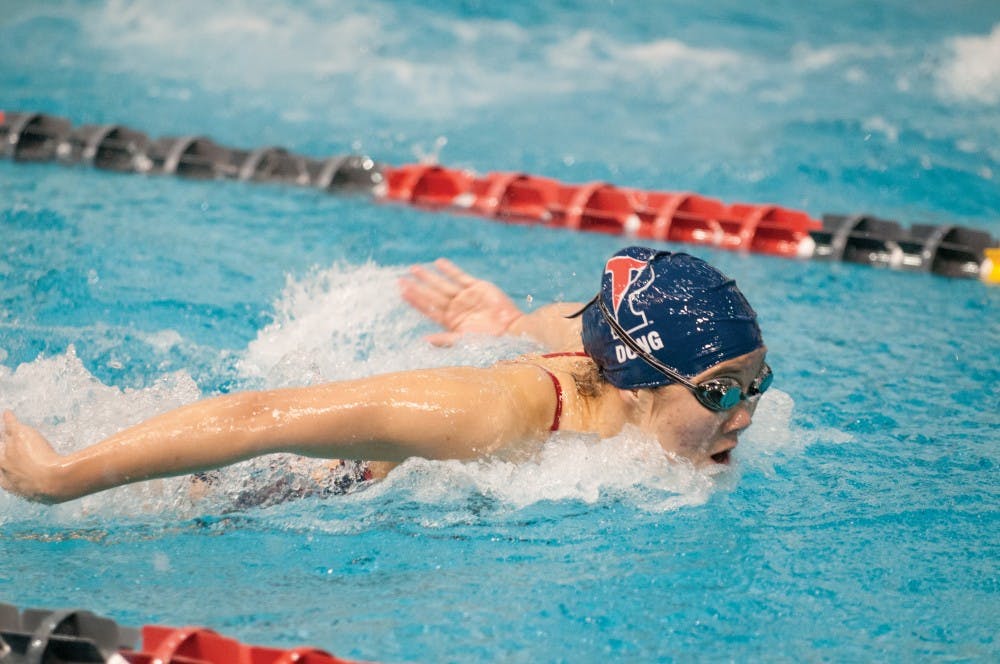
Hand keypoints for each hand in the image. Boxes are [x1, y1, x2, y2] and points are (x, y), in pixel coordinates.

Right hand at [0, 411, 63, 502]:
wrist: (53, 481)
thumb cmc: (52, 490)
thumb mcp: (43, 495)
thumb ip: (41, 491)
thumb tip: (51, 494)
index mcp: (6, 482)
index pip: (0, 471)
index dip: (2, 465)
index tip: (3, 463)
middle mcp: (3, 465)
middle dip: (0, 449)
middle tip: (1, 446)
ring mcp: (9, 449)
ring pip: (4, 439)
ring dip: (5, 434)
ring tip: (5, 430)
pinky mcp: (18, 436)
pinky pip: (11, 425)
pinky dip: (10, 419)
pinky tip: (8, 414)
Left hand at [399, 258, 523, 345]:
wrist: (511, 330)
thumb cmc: (488, 340)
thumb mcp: (464, 341)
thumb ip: (444, 340)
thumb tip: (423, 340)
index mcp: (451, 321)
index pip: (428, 308)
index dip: (415, 300)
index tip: (402, 292)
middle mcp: (456, 307)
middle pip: (432, 295)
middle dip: (417, 286)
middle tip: (401, 279)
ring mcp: (466, 296)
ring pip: (443, 284)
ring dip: (429, 276)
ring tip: (415, 268)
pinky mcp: (477, 287)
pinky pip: (460, 276)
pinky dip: (450, 270)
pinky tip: (438, 263)